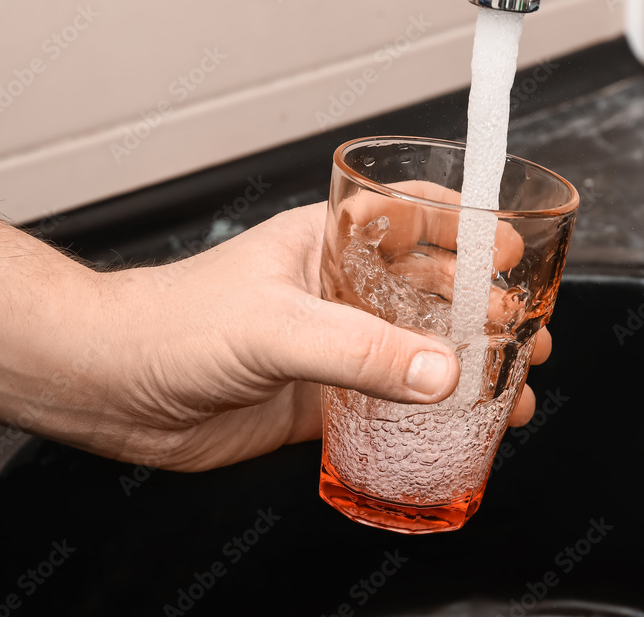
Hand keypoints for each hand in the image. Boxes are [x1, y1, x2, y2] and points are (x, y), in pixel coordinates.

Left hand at [102, 201, 550, 470]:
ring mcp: (333, 346)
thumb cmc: (172, 323)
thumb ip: (358, 350)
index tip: (513, 250)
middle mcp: (338, 291)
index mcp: (327, 243)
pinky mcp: (322, 399)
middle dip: (483, 309)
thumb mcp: (275, 325)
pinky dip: (427, 415)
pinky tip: (459, 426)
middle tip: (528, 332)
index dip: (468, 229)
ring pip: (416, 351)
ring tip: (512, 386)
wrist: (115, 389)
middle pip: (429, 291)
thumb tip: (440, 373)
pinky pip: (389, 405)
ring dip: (466, 367)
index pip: (412, 217)